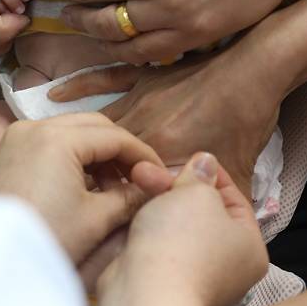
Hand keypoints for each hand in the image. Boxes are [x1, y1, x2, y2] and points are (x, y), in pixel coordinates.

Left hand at [0, 114, 166, 263]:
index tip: (161, 176)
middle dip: (120, 151)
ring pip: (71, 132)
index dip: (143, 155)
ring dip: (96, 155)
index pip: (115, 136)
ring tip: (113, 190)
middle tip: (139, 180)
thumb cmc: (43, 240)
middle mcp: (35, 126)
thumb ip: (130, 197)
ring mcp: (16, 137)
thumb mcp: (95, 220)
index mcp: (58, 137)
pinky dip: (72, 158)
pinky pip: (49, 143)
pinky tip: (84, 187)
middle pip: (93, 126)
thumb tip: (156, 186)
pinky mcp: (6, 152)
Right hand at [49, 39, 282, 196]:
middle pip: (106, 157)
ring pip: (99, 123)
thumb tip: (210, 234)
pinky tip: (52, 94)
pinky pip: (103, 79)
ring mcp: (139, 98)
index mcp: (162, 155)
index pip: (128, 186)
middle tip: (74, 192)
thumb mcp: (238, 176)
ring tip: (56, 159)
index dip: (113, 204)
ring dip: (79, 140)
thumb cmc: (247, 122)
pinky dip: (78, 86)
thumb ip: (215, 206)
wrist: (254, 71)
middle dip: (91, 176)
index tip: (100, 216)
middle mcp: (142, 127)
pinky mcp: (142, 77)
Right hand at [112, 153, 268, 305]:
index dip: (210, 173)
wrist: (147, 296)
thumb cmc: (183, 241)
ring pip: (177, 225)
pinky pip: (160, 244)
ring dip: (157, 200)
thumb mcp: (197, 193)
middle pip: (202, 211)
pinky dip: (148, 224)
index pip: (235, 200)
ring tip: (136, 178)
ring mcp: (195, 278)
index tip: (189, 159)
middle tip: (150, 170)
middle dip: (174, 185)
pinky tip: (133, 205)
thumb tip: (205, 163)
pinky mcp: (165, 283)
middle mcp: (228, 266)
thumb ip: (201, 175)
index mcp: (250, 247)